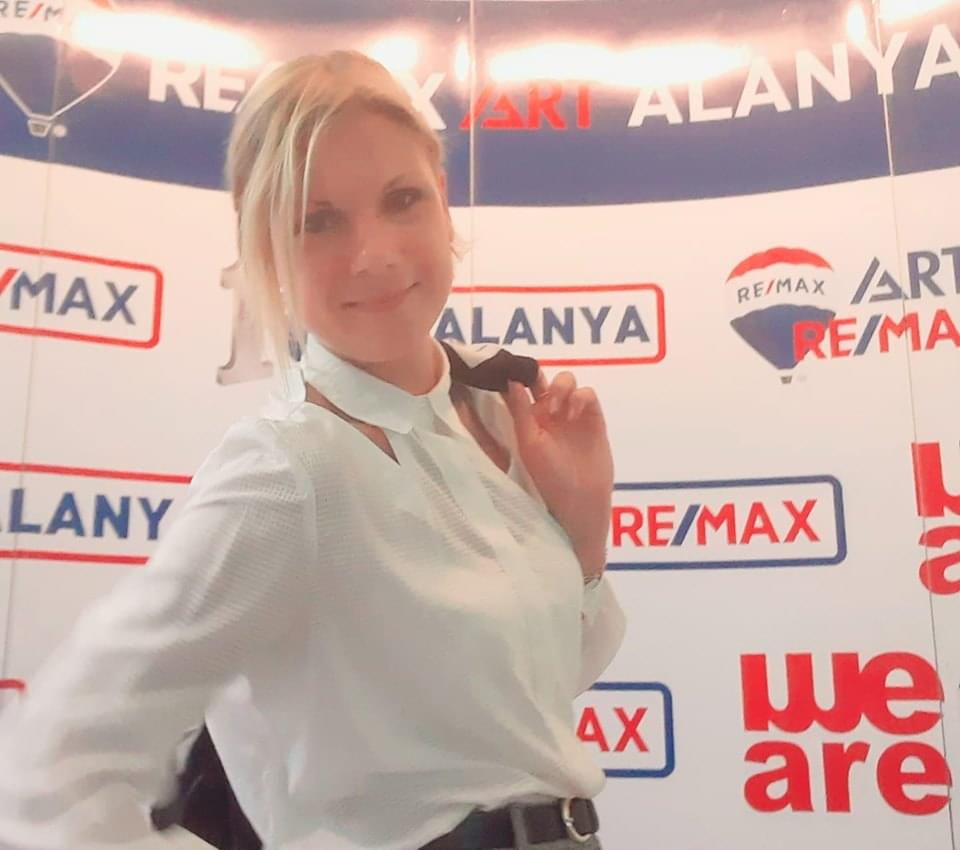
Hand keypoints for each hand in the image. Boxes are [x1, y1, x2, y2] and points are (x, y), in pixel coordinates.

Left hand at [502, 370, 612, 576]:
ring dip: (561, 385)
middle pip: (543, 379)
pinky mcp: (594, 417)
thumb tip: (512, 380)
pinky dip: (581, 397)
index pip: (520, 387)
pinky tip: (574, 414)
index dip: (517, 374)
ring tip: (558, 406)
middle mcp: (548, 413)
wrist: (581, 500)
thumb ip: (520, 411)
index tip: (512, 367)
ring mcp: (572, 414)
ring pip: (567, 381)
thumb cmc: (549, 477)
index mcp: (528, 419)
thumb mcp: (529, 443)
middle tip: (538, 384)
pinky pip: (588, 394)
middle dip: (540, 374)